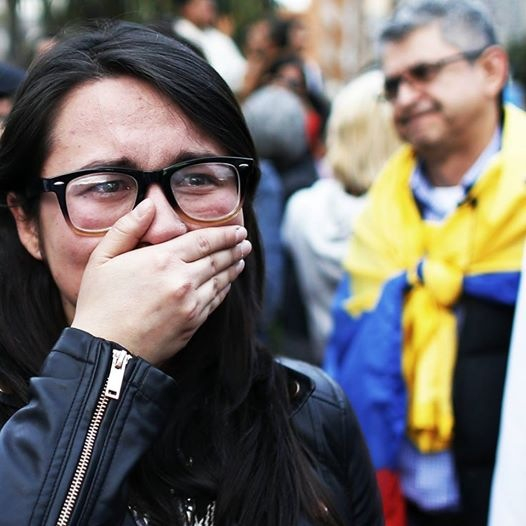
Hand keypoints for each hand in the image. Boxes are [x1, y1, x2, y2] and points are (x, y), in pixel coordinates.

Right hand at [71, 199, 250, 363]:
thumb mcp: (103, 258)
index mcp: (163, 259)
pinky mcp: (193, 324)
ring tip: (241, 259)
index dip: (224, 234)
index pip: (204, 240)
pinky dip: (225, 289)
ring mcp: (191, 304)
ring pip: (220, 280)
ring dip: (233, 267)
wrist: (106, 351)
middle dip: (234, 248)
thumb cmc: (100, 303)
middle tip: (244, 242)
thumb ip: (127, 228)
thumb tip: (149, 205)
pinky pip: (215, 301)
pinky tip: (227, 283)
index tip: (238, 230)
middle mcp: (182, 280)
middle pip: (217, 259)